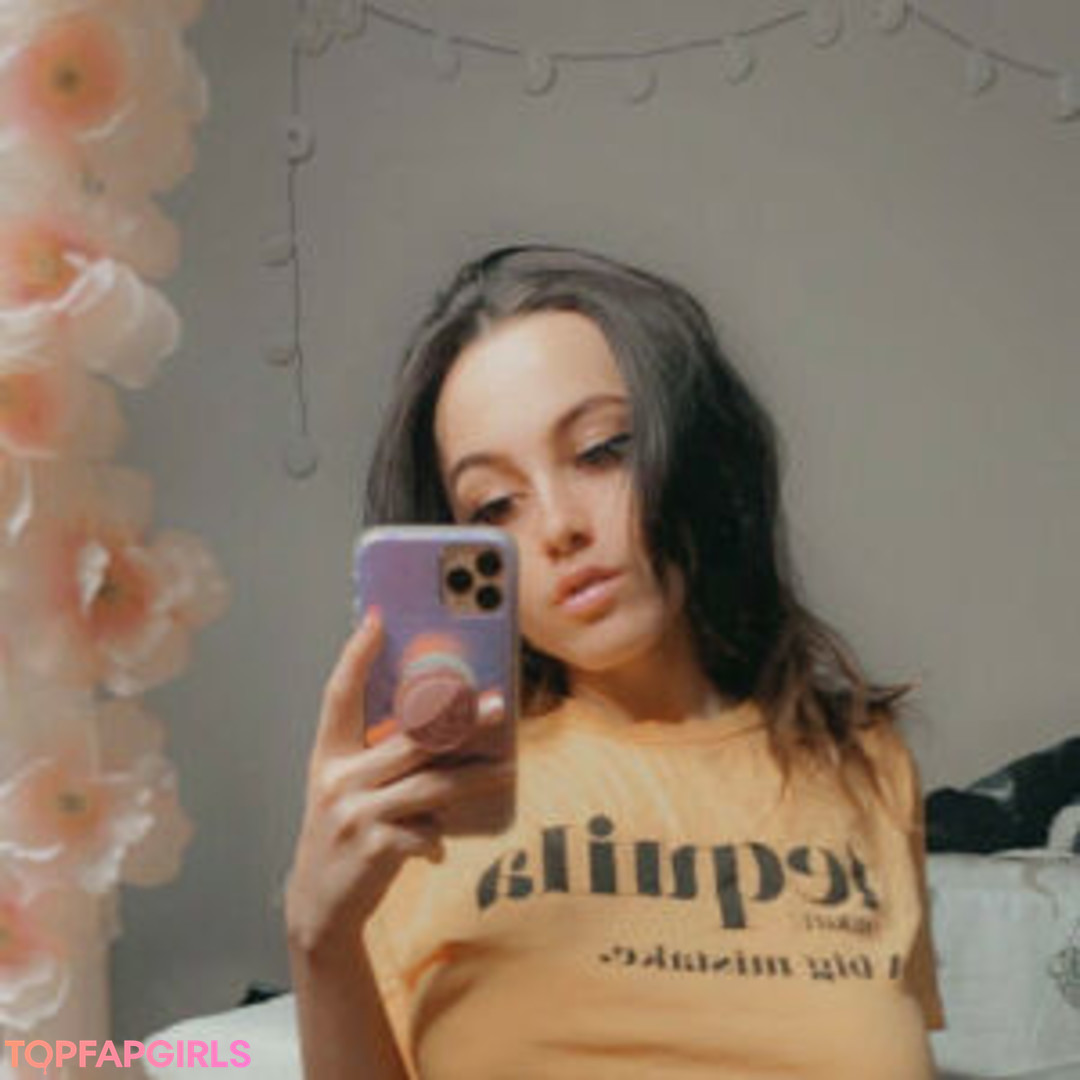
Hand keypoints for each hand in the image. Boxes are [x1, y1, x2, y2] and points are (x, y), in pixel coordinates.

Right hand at [284, 608, 512, 957]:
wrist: (318, 906)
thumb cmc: (344, 834)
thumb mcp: (348, 791)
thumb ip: (382, 761)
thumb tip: (446, 730)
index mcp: (326, 757)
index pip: (339, 695)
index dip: (356, 655)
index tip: (377, 619)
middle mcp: (336, 779)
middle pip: (409, 738)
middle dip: (459, 720)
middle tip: (498, 706)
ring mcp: (354, 814)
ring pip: (431, 785)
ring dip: (474, 778)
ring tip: (507, 770)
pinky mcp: (374, 848)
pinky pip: (426, 831)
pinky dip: (438, 837)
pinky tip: (439, 848)